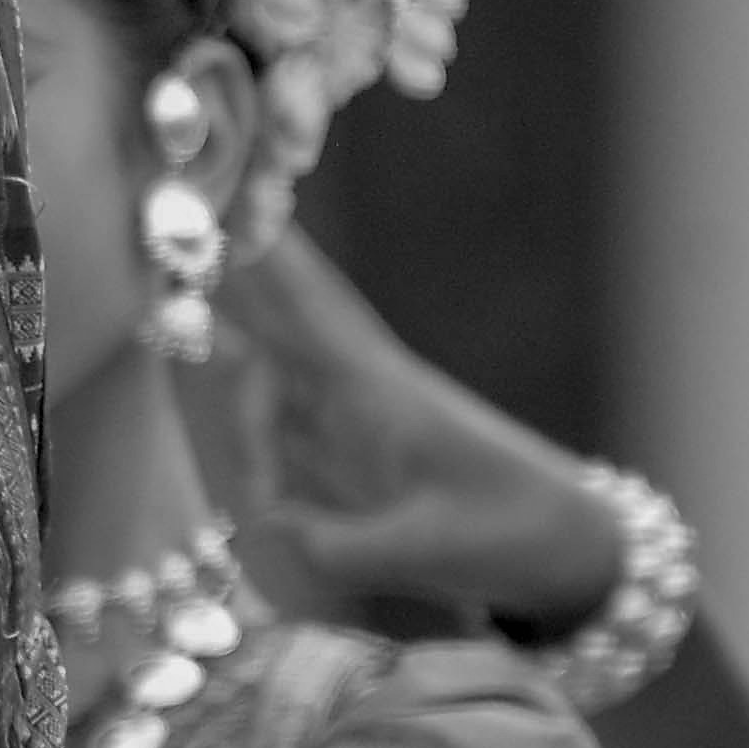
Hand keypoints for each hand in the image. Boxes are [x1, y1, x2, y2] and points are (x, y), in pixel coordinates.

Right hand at [218, 223, 624, 625]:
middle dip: (229, 292)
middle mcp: (362, 396)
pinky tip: (259, 477)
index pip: (308, 307)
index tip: (226, 199)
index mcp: (382, 392)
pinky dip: (263, 448)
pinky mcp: (358, 463)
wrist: (571, 546)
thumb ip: (338, 546)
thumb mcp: (428, 549)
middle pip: (272, 338)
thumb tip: (260, 526)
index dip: (264, 257)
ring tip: (268, 502)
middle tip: (177, 253)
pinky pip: (289, 438)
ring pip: (274, 394)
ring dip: (249, 425)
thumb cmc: (512, 532)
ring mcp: (358, 428)